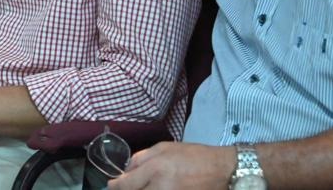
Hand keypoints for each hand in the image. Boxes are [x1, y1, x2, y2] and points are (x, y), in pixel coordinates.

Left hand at [108, 142, 235, 189]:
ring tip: (141, 186)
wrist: (221, 169)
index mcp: (155, 169)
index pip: (127, 184)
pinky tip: (153, 188)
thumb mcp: (164, 147)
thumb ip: (142, 158)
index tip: (110, 185)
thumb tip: (126, 170)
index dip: (115, 186)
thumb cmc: (192, 155)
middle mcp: (161, 187)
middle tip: (124, 187)